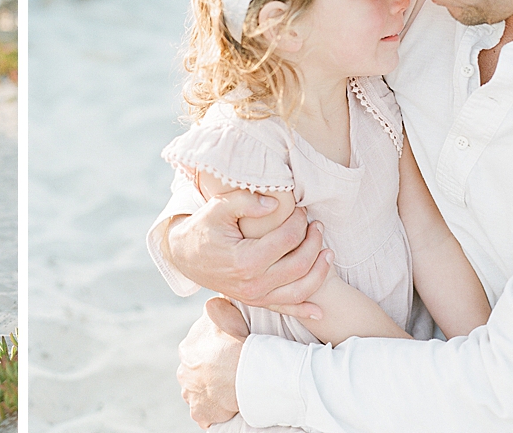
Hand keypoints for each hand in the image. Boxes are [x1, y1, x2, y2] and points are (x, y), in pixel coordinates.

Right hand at [166, 192, 330, 319]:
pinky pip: (285, 309)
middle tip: (317, 225)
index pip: (287, 239)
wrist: (184, 255)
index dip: (300, 222)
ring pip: (300, 289)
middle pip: (300, 264)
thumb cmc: (203, 228)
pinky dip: (304, 310)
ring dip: (320, 271)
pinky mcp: (255, 301)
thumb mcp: (218, 208)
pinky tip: (320, 311)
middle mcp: (253, 283)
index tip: (301, 210)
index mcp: (245, 259)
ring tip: (328, 252)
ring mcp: (255, 296)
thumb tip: (275, 204)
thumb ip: (245, 202)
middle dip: (314, 242)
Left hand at [178, 297, 248, 427]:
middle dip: (206, 374)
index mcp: (186, 350)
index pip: (195, 351)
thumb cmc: (234, 343)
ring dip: (207, 392)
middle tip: (226, 374)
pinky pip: (203, 414)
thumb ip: (215, 305)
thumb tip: (213, 299)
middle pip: (194, 373)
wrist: (242, 373)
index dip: (210, 353)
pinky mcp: (199, 413)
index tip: (223, 356)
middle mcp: (183, 373)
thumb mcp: (222, 311)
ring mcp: (190, 395)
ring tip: (225, 391)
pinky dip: (211, 412)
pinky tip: (221, 407)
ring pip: (196, 393)